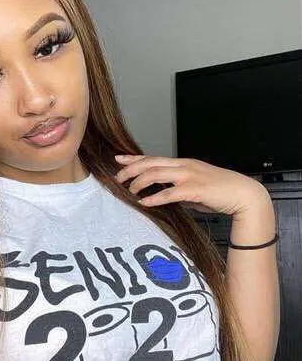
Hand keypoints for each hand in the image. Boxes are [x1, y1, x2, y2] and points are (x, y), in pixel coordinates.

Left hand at [113, 154, 270, 216]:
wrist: (243, 194)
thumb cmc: (219, 192)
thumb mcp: (194, 187)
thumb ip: (178, 189)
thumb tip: (163, 196)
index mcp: (183, 163)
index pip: (153, 158)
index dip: (134, 158)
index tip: (118, 159)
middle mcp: (184, 166)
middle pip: (150, 163)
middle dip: (131, 169)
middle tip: (117, 177)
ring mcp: (189, 176)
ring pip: (156, 174)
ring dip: (139, 182)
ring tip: (130, 190)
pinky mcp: (194, 189)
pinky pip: (169, 193)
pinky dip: (154, 197)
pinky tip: (144, 202)